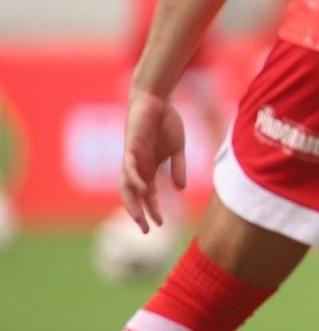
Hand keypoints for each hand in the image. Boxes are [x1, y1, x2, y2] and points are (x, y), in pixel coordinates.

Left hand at [121, 88, 187, 230]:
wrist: (157, 99)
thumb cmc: (167, 121)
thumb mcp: (178, 149)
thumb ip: (178, 168)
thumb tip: (180, 189)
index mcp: (149, 167)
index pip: (148, 195)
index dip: (153, 210)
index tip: (161, 225)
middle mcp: (137, 166)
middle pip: (134, 196)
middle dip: (138, 213)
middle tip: (146, 230)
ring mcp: (132, 158)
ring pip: (127, 186)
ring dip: (132, 203)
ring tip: (139, 217)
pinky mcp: (131, 147)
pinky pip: (128, 167)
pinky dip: (132, 179)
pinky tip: (140, 189)